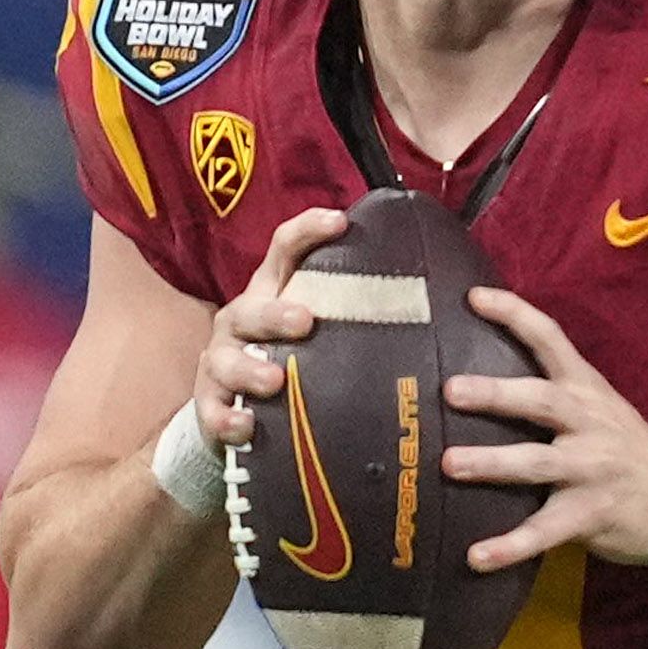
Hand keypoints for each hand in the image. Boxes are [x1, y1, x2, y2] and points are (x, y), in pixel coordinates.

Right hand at [189, 208, 346, 469]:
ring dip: (248, 370)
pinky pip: (212, 411)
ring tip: (275, 381)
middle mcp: (242, 320)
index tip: (340, 222)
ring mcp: (221, 361)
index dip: (307, 231)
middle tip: (305, 321)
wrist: (246, 410)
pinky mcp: (210, 403)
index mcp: (272, 292)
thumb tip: (437, 302)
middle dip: (276, 314)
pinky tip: (246, 426)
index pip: (285, 250)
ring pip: (226, 360)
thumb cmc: (299, 360)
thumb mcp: (326, 332)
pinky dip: (226, 419)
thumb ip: (359, 315)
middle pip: (252, 308)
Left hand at [446, 281, 647, 574]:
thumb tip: (485, 376)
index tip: (474, 297)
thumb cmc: (626, 450)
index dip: (515, 315)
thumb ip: (556, 392)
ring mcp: (590, 470)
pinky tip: (474, 558)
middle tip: (451, 390)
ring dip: (492, 464)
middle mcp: (589, 424)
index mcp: (587, 391)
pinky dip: (509, 546)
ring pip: (537, 463)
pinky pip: (543, 532)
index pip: (551, 340)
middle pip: (541, 402)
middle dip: (496, 394)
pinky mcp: (590, 515)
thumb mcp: (600, 407)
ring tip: (450, 464)